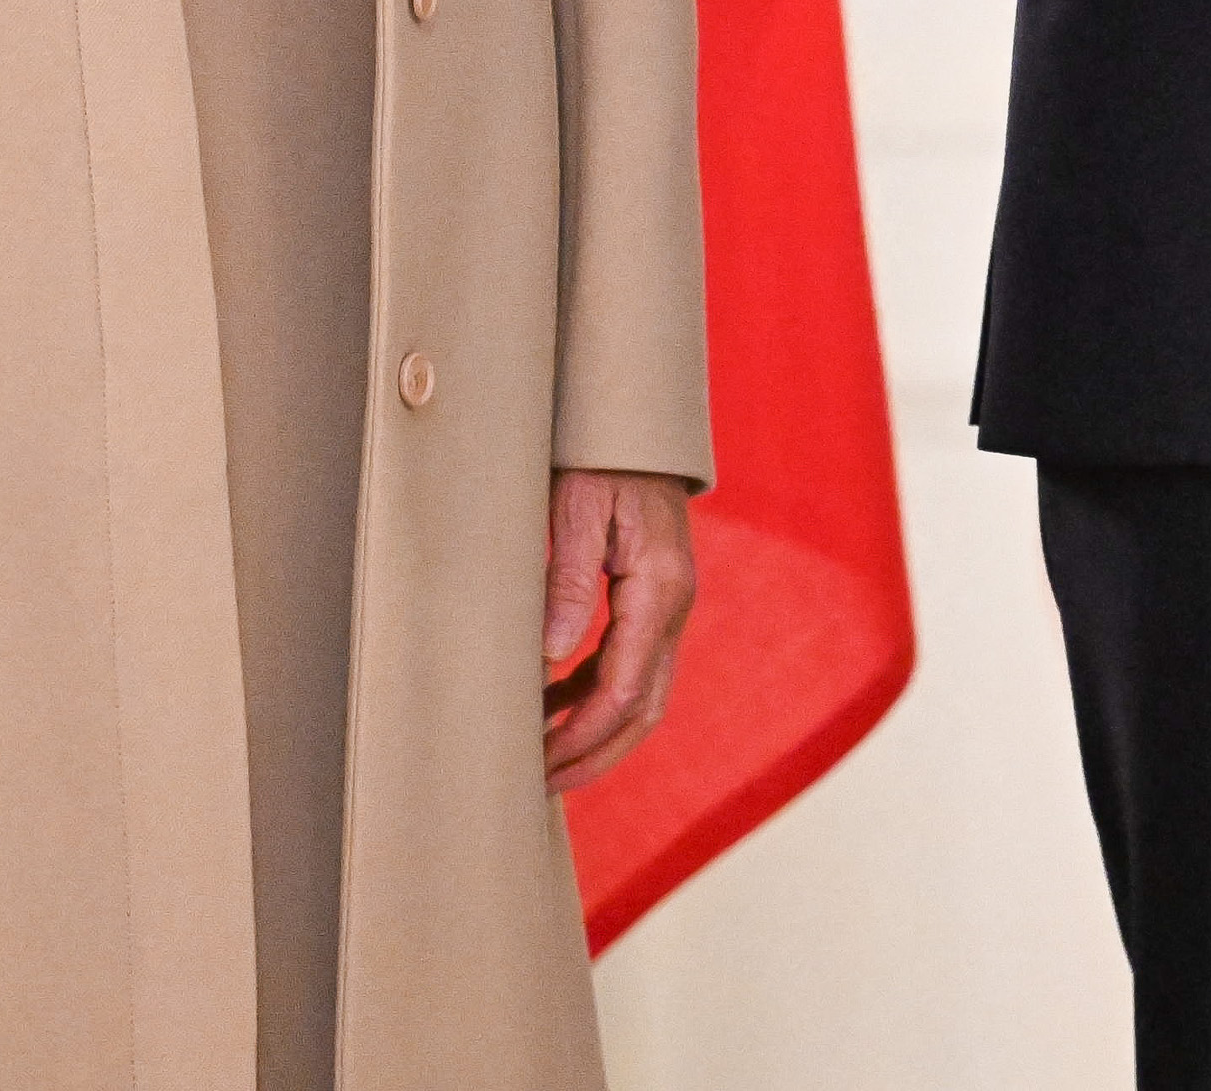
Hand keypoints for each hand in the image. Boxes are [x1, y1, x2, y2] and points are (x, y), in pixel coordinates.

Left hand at [543, 469, 699, 792]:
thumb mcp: (575, 510)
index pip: (624, 689)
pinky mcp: (654, 601)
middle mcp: (674, 606)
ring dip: (594, 733)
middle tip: (538, 784)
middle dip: (593, 755)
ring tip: (539, 759)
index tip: (536, 761)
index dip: (580, 735)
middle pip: (644, 710)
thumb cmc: (599, 459)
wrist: (633, 425)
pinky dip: (593, 695)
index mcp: (658, 588)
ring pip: (642, 696)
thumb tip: (552, 658)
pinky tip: (550, 702)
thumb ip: (568, 582)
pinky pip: (631, 666)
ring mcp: (670, 606)